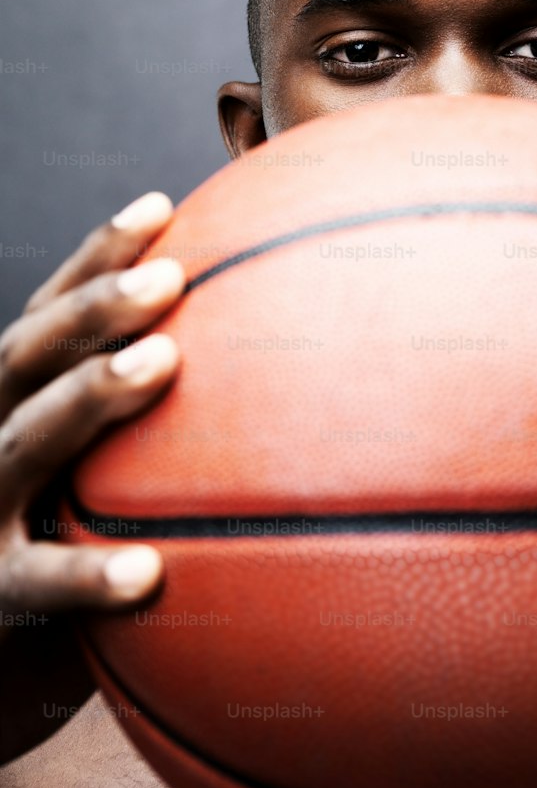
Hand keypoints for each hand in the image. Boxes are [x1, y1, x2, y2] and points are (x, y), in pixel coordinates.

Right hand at [0, 192, 182, 763]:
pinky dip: (88, 574)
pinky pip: (38, 580)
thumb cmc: (63, 518)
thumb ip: (143, 395)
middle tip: (169, 277)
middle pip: (26, 355)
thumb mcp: (85, 449)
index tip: (160, 206)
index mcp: (14, 394)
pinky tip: (149, 571)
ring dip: (90, 395)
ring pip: (25, 442)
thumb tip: (261, 326)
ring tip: (162, 361)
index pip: (50, 312)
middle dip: (95, 309)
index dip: (97, 256)